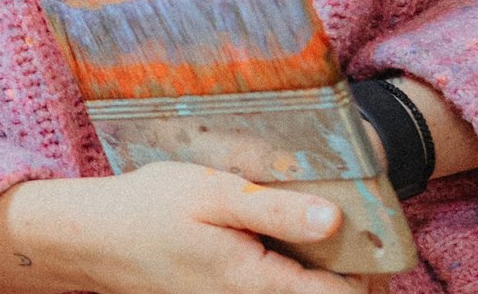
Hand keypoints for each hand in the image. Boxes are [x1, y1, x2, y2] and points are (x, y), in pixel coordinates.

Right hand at [0, 161, 387, 293]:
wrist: (94, 240)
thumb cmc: (151, 208)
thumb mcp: (214, 193)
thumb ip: (274, 208)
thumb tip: (333, 217)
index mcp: (255, 283)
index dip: (369, 272)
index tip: (383, 237)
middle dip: (347, 273)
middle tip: (359, 231)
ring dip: (316, 274)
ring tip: (324, 231)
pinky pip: (268, 292)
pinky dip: (287, 275)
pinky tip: (281, 240)